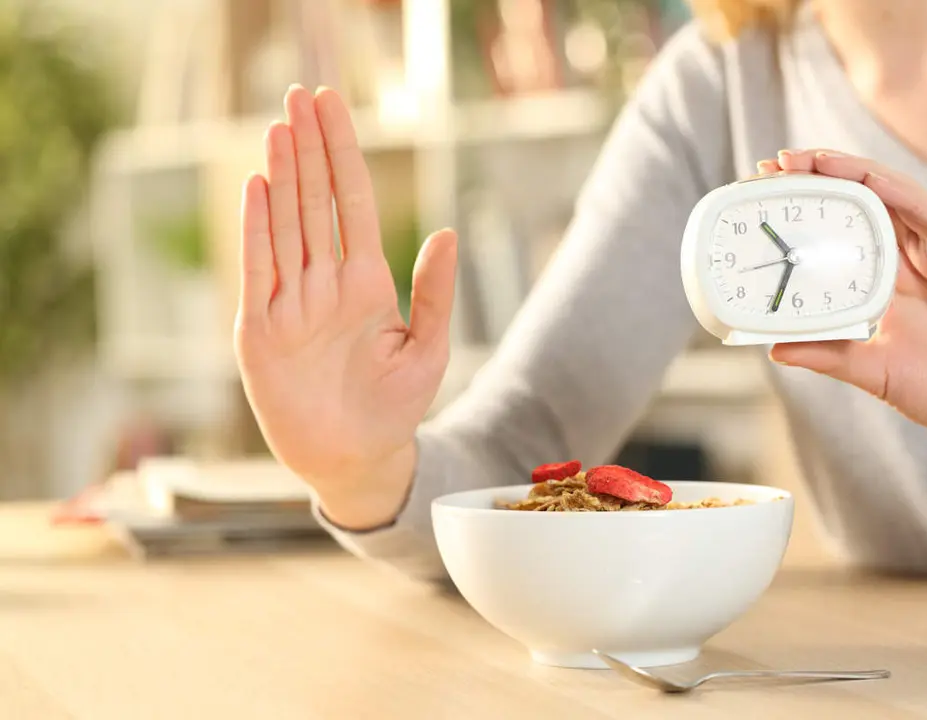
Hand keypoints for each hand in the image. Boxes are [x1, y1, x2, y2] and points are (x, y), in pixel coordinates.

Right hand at [235, 85, 457, 527]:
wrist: (358, 459)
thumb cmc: (394, 408)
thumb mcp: (427, 348)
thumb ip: (434, 292)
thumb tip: (446, 232)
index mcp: (366, 283)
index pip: (353, 204)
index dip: (344, 155)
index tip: (334, 108)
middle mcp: (325, 285)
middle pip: (315, 203)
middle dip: (309, 148)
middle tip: (299, 94)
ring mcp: (290, 305)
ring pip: (286, 226)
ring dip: (282, 175)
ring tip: (279, 127)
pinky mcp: (261, 332)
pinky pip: (259, 271)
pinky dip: (258, 230)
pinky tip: (258, 188)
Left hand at [758, 150, 926, 476]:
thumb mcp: (868, 370)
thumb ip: (826, 355)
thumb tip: (775, 348)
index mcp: (890, 275)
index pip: (847, 222)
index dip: (812, 200)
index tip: (767, 185)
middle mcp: (916, 257)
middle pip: (868, 198)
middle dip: (824, 173)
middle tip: (779, 162)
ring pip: (899, 197)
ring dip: (857, 173)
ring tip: (816, 160)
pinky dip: (904, 197)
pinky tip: (874, 182)